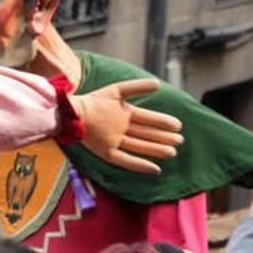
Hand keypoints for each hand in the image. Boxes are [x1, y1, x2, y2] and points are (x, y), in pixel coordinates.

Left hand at [68, 78, 183, 174]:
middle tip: (179, 140)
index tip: (177, 125)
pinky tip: (154, 168)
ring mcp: (114, 141)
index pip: (148, 119)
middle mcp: (121, 129)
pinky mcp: (106, 152)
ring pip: (139, 146)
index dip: (162, 122)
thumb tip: (158, 84)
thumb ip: (136, 87)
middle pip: (146, 134)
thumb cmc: (93, 101)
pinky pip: (125, 160)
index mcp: (125, 114)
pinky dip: (139, 164)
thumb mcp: (116, 91)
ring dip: (155, 150)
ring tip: (172, 152)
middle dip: (163, 138)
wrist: (72, 112)